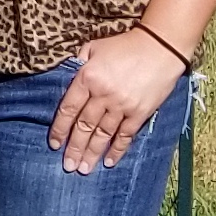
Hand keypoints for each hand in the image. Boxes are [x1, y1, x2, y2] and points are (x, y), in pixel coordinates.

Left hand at [50, 27, 189, 173]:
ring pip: (103, 134)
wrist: (161, 47)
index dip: (60, 129)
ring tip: (84, 169)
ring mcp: (122, 105)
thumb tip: (69, 76)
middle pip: (84, 126)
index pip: (68, 109)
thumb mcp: (95, 47)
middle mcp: (102, 94)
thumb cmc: (125, 45)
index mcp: (87, 78)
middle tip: (67, 166)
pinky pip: (126, 135)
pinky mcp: (140, 112)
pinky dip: (117, 149)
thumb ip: (79, 62)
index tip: (54, 144)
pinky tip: (109, 162)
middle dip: (74, 148)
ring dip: (92, 153)